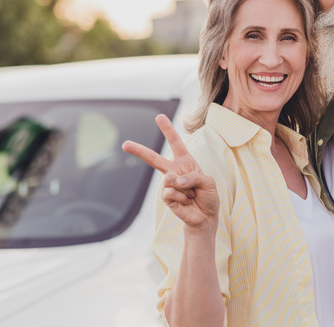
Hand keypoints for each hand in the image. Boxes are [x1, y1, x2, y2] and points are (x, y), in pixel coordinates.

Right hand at [122, 114, 218, 233]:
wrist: (206, 216)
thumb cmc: (208, 196)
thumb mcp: (208, 182)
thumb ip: (193, 177)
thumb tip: (174, 180)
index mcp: (185, 162)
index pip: (176, 143)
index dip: (168, 130)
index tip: (159, 117)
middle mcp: (174, 170)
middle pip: (154, 158)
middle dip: (139, 150)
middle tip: (125, 144)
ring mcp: (168, 184)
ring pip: (169, 179)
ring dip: (187, 188)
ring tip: (192, 194)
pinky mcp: (166, 197)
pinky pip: (171, 192)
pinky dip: (183, 197)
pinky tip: (187, 202)